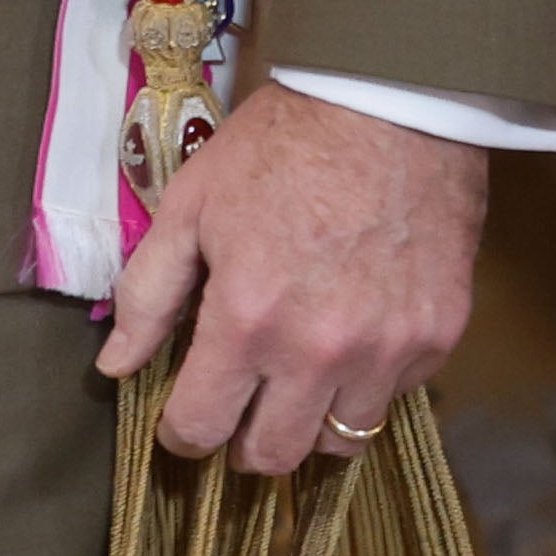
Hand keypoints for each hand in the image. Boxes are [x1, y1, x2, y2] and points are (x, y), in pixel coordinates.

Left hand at [96, 81, 487, 475]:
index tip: (186, 414)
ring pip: (341, 440)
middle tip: (244, 402)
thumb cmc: (284, 144)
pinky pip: (397, 395)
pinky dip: (371, 380)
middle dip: (245, 441)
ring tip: (304, 374)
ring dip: (312, 418)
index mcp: (247, 319)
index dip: (182, 430)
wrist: (394, 98)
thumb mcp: (193, 203)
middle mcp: (319, 352)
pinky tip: (359, 333)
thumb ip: (148, 293)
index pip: (200, 430)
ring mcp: (387, 348)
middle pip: (272, 457)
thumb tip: (116, 367)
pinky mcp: (439, 334)